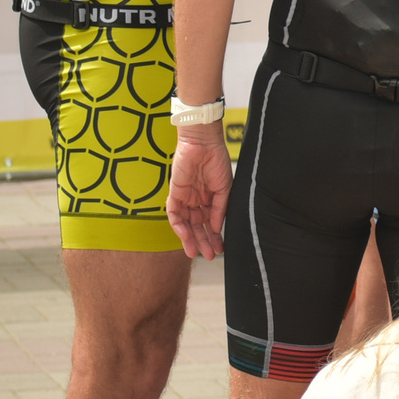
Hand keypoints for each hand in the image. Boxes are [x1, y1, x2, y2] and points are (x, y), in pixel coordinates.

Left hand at [164, 125, 234, 259]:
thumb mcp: (225, 189)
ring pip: (186, 224)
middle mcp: (197, 200)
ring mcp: (185, 198)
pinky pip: (174, 214)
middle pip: (198, 226)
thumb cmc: (217, 161)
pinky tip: (186, 235)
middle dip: (203, 241)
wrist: (204, 143)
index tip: (221, 249)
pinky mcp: (174, 193)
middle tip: (208, 255)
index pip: (211, 223)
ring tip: (195, 252)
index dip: (215, 236)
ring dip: (190, 238)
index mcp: (210, 199)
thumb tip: (217, 228)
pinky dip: (179, 226)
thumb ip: (219, 209)